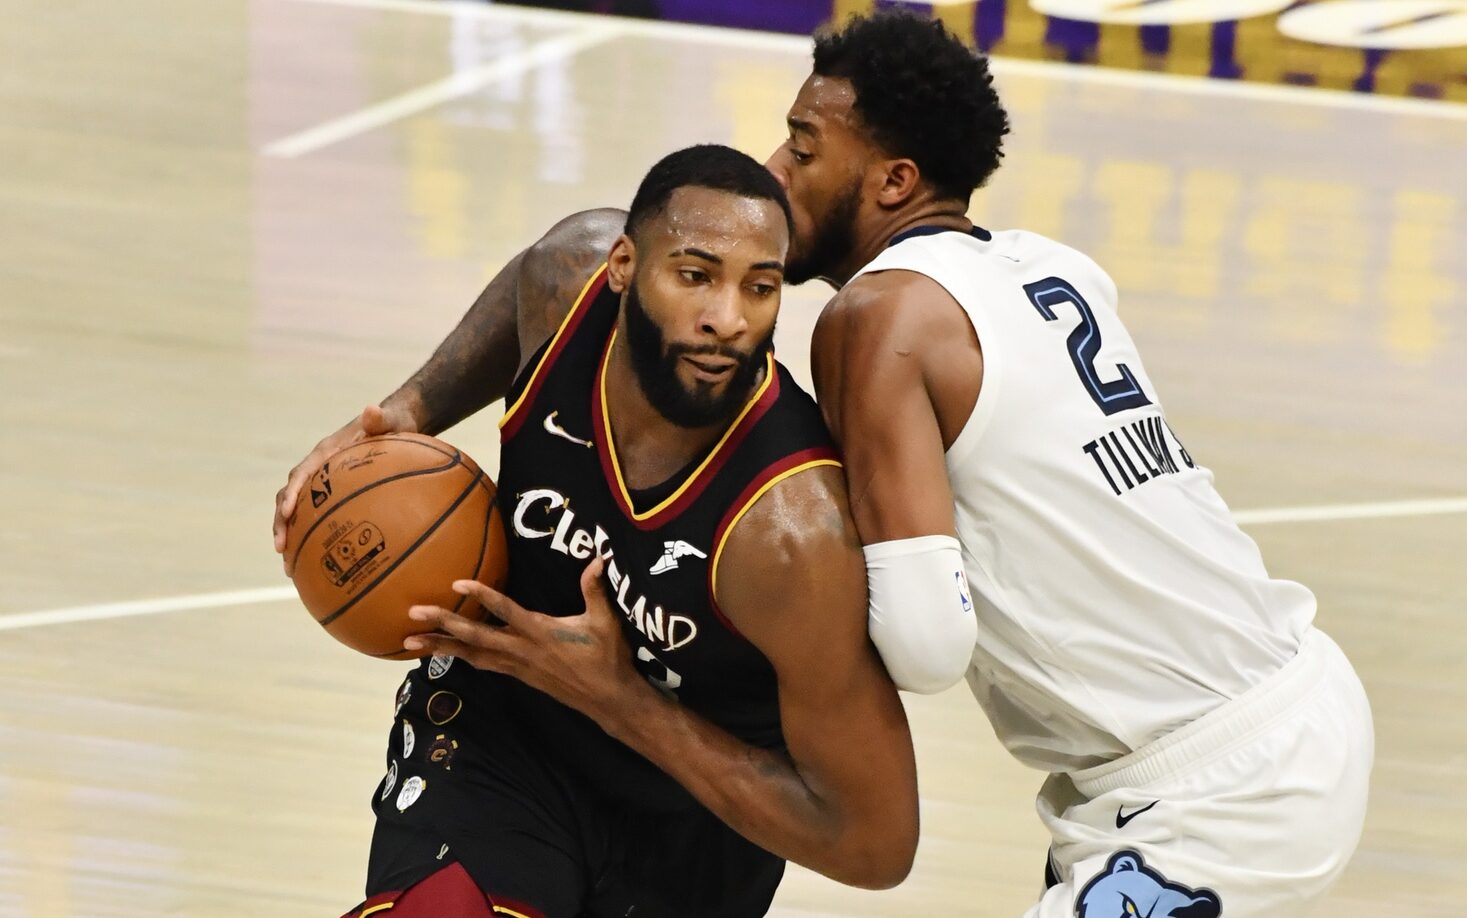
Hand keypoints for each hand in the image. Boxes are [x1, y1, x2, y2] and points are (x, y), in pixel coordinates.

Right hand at [274, 403, 417, 567]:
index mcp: (325, 453)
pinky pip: (319, 519)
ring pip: (299, 512)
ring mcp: (324, 484)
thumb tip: (372, 410)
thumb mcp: (390, 420)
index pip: (301, 474)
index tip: (286, 513)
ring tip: (290, 568)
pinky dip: (314, 539)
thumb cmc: (394, 423)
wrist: (396, 425)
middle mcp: (319, 470)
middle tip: (280, 549)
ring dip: (291, 536)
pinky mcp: (334, 496)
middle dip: (281, 523)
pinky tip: (319, 566)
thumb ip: (380, 419)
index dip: (290, 493)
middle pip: (290, 497)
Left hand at [403, 558, 650, 724]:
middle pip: (476, 636)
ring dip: (440, 647)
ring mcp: (517, 666)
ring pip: (471, 654)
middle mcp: (522, 650)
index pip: (506, 611)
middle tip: (413, 613)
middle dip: (443, 625)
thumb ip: (595, 589)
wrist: (608, 699)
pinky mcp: (518, 675)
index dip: (482, 596)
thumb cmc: (607, 657)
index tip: (457, 583)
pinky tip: (443, 652)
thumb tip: (599, 557)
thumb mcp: (604, 621)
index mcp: (541, 633)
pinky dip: (460, 656)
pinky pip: (482, 664)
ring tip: (409, 641)